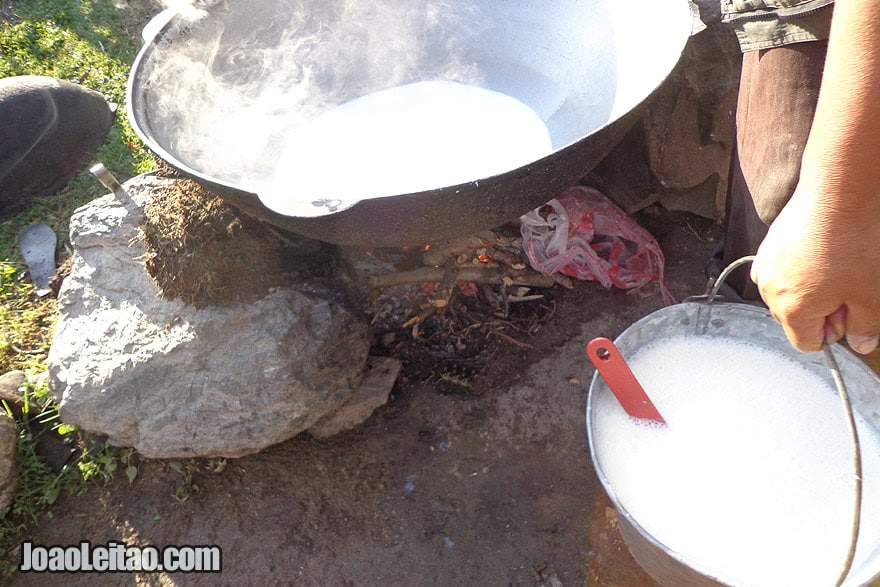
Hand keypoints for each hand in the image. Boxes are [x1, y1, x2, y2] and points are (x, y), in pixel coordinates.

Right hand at [750, 183, 879, 353]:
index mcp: (791, 311)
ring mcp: (765, 266)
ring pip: (787, 292)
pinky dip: (799, 267)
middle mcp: (769, 291)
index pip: (807, 343)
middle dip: (819, 310)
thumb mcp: (871, 295)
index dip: (833, 333)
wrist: (838, 194)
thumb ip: (865, 327)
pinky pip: (782, 269)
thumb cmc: (853, 244)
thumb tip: (861, 343)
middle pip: (793, 318)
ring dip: (808, 287)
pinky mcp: (768, 245)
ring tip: (834, 266)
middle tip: (848, 287)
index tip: (851, 312)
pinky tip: (820, 251)